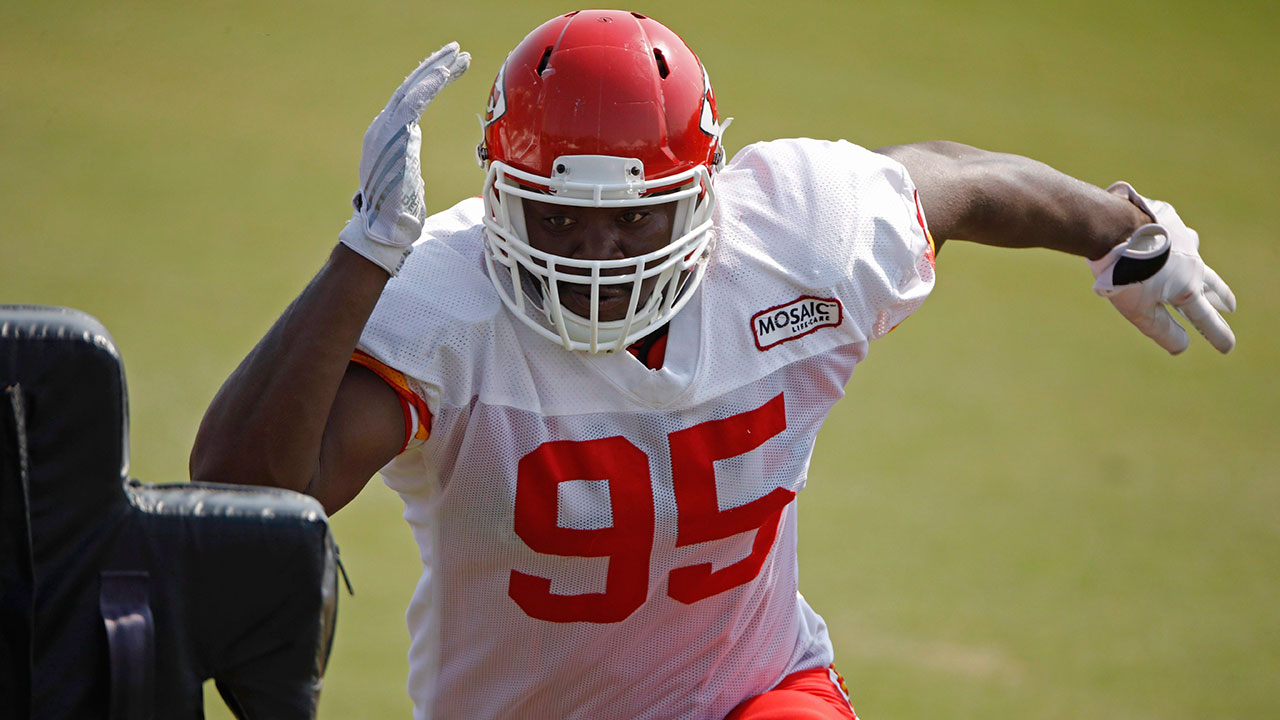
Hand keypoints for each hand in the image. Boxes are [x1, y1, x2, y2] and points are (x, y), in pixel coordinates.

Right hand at [338, 43, 469, 274]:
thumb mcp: (407, 181)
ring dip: (437, 70)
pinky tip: (445, 72)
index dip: (430, 82)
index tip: (451, 69)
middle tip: (458, 51)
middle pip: (412, 88)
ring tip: (458, 55)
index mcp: (388, 137)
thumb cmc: (397, 215)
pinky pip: (413, 103)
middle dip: (436, 67)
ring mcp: (385, 130)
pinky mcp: (393, 137)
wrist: (384, 232)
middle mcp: (383, 128)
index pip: (411, 101)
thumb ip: (407, 163)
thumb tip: (410, 163)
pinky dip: (429, 85)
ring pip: (414, 89)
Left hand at [1089, 182, 1235, 353]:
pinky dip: (1175, 244)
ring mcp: (1182, 241)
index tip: (1227, 347)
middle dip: (1220, 298)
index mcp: (1186, 289)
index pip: (1205, 318)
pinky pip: (1177, 236)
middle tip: (1230, 306)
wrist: (1113, 226)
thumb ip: (1162, 329)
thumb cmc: (1123, 272)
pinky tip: (1168, 242)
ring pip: (1195, 257)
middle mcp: (1191, 264)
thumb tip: (1182, 347)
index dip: (1216, 334)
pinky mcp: (1170, 222)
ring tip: (1200, 274)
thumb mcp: (1139, 310)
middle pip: (1210, 285)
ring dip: (1198, 267)